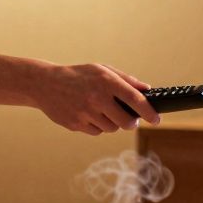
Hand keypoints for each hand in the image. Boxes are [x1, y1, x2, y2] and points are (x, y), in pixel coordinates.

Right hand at [34, 64, 160, 134]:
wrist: (45, 84)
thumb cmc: (78, 75)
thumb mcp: (101, 70)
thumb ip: (125, 80)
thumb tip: (146, 91)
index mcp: (106, 81)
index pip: (135, 100)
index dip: (149, 112)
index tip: (157, 119)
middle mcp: (97, 98)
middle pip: (126, 122)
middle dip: (131, 122)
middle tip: (130, 119)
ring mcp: (85, 113)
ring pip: (111, 128)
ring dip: (112, 123)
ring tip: (101, 111)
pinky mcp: (76, 124)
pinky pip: (96, 132)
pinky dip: (97, 126)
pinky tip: (87, 114)